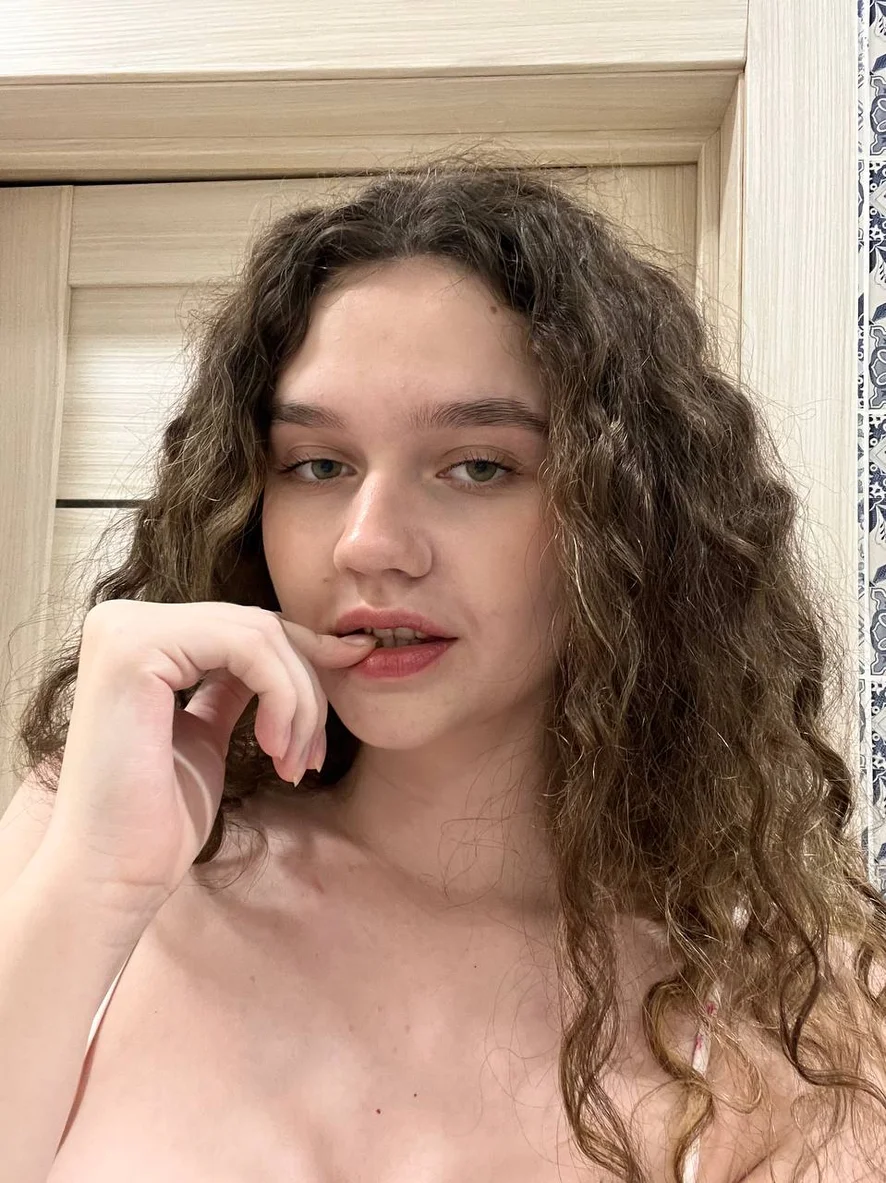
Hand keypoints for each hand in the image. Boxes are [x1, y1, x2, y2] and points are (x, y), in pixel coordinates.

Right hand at [41, 600, 374, 904]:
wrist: (113, 872)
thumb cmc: (158, 817)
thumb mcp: (207, 732)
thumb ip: (235, 684)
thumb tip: (308, 647)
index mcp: (138, 637)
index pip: (246, 628)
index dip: (305, 660)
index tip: (343, 699)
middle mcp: (124, 621)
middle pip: (258, 628)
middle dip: (305, 692)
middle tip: (314, 757)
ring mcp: (126, 630)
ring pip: (261, 636)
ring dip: (298, 704)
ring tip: (294, 763)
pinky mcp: (136, 649)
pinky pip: (248, 648)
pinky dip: (281, 698)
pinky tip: (275, 751)